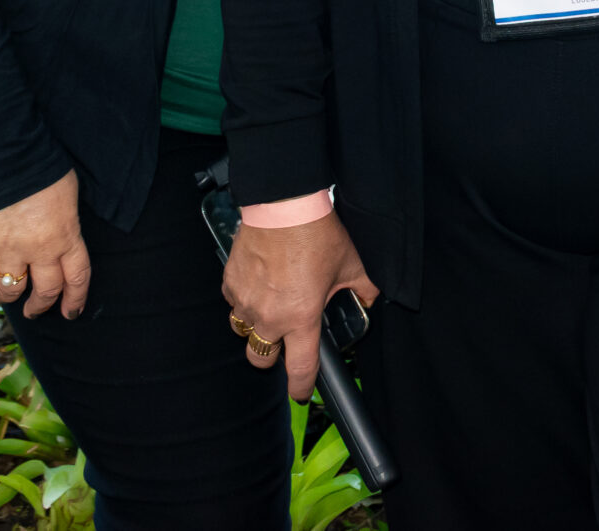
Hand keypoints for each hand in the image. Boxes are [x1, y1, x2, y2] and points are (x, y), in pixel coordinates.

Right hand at [0, 170, 89, 320]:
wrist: (2, 156)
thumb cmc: (39, 166)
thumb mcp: (66, 192)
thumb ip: (64, 219)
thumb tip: (61, 231)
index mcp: (67, 234)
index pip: (78, 277)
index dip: (76, 298)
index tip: (71, 311)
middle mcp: (41, 250)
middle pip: (47, 290)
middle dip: (43, 304)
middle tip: (37, 310)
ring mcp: (8, 251)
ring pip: (13, 289)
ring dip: (12, 298)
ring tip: (8, 300)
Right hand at [223, 214, 379, 400]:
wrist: (283, 205)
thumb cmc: (317, 234)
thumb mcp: (351, 264)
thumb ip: (363, 289)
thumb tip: (368, 299)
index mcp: (301, 318)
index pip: (300, 369)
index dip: (302, 387)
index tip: (302, 392)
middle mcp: (269, 316)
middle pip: (260, 358)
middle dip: (271, 355)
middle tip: (285, 338)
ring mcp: (245, 301)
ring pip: (244, 330)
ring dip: (256, 326)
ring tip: (272, 305)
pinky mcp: (230, 283)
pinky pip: (234, 303)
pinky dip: (245, 300)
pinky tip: (260, 284)